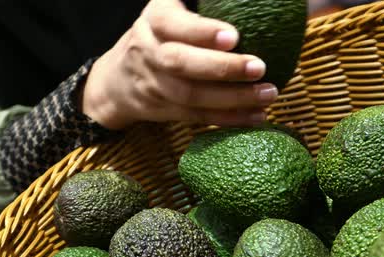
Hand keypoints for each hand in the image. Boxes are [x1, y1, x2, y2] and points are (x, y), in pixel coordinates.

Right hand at [81, 0, 277, 129]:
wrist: (116, 80)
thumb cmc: (158, 37)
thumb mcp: (167, 12)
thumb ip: (197, 11)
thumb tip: (245, 2)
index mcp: (154, 21)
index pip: (173, 25)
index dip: (202, 32)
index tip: (234, 35)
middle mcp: (148, 52)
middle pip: (181, 63)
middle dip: (223, 67)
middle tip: (259, 67)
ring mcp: (153, 85)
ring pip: (191, 96)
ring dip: (233, 99)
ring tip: (268, 94)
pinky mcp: (163, 111)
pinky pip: (198, 116)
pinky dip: (229, 118)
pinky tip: (256, 116)